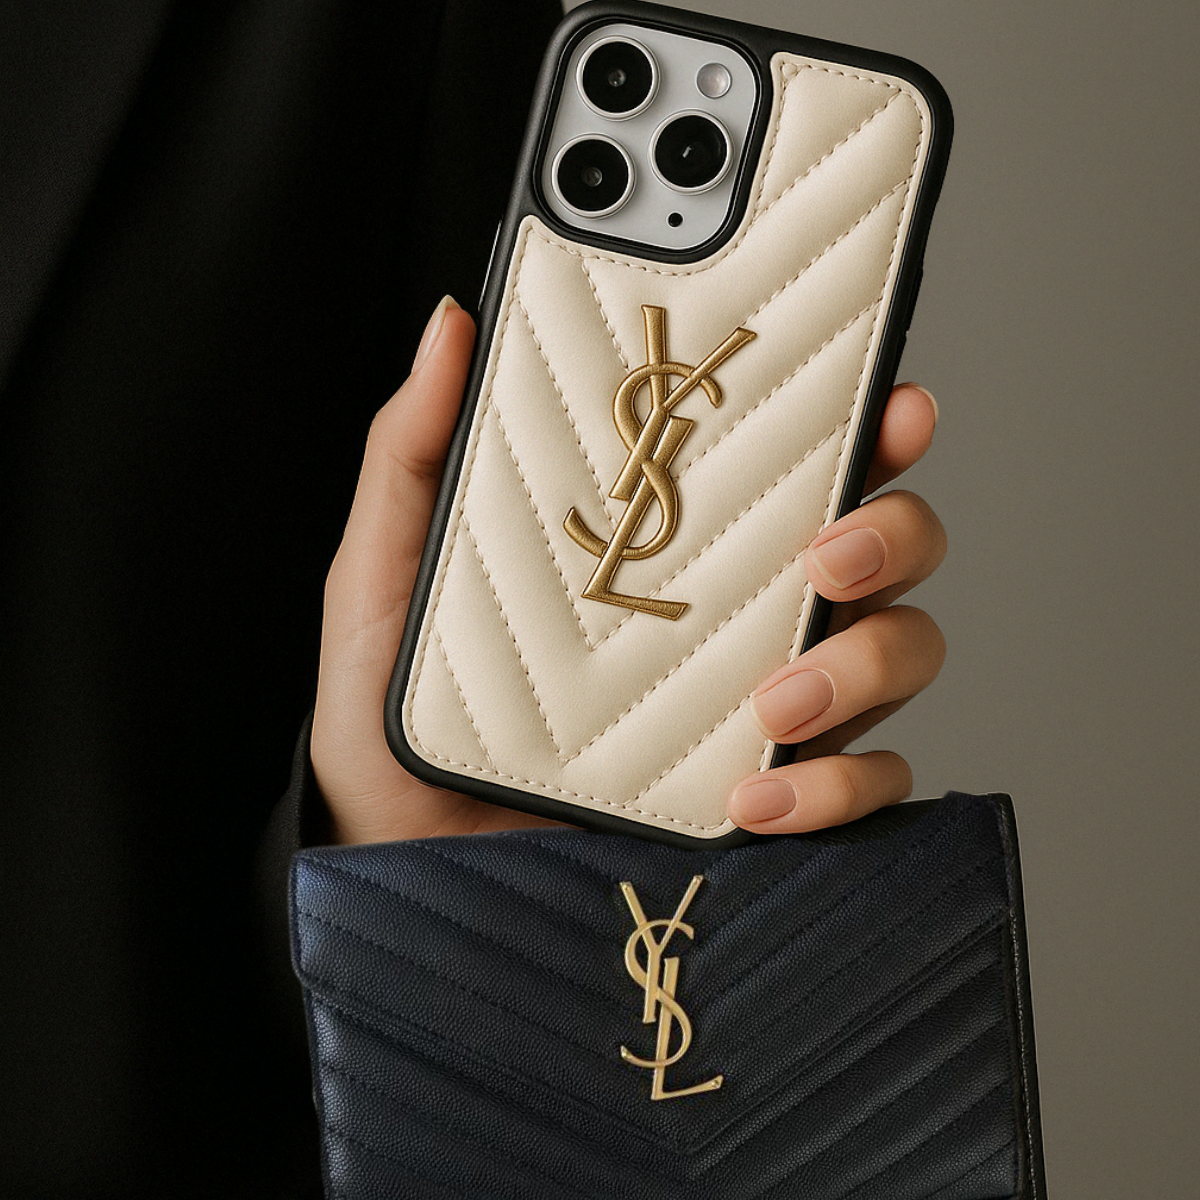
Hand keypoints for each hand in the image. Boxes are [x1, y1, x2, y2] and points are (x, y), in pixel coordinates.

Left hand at [313, 296, 944, 843]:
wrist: (409, 874)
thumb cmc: (399, 728)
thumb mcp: (388, 580)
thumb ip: (415, 455)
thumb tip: (453, 324)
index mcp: (673, 549)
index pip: (793, 462)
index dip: (864, 421)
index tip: (887, 400)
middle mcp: (740, 616)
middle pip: (882, 544)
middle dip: (891, 531)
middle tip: (826, 554)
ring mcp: (767, 711)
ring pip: (900, 651)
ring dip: (866, 662)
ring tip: (773, 701)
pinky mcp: (775, 805)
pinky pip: (870, 785)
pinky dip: (839, 788)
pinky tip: (753, 801)